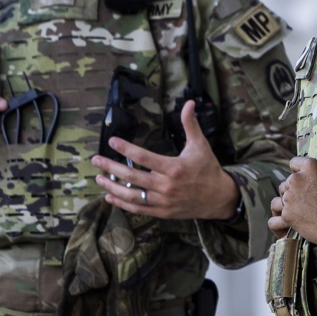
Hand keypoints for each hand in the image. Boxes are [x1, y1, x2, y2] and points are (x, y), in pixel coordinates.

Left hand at [91, 100, 241, 220]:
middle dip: (111, 167)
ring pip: (132, 195)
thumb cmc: (208, 169)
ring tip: (99, 179)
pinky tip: (110, 197)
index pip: (144, 157)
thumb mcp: (200, 145)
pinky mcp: (163, 212)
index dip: (126, 148)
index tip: (112, 141)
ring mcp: (163, 201)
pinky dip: (122, 204)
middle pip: (132, 177)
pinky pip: (139, 209)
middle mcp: (166, 186)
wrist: (220, 198)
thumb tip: (189, 103)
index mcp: (174, 168)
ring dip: (112, 187)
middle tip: (96, 160)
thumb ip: (190, 124)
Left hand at [269, 153, 316, 246]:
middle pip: (286, 182)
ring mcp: (289, 198)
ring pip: (278, 199)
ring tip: (294, 212)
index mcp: (310, 167)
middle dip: (293, 190)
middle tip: (306, 200)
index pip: (294, 163)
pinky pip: (274, 220)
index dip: (299, 171)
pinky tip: (283, 227)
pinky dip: (278, 224)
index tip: (306, 180)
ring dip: (285, 205)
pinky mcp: (286, 214)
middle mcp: (296, 179)